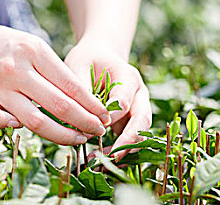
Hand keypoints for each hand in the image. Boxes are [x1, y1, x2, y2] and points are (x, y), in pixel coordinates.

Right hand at [0, 21, 109, 144]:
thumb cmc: (8, 46)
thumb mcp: (34, 46)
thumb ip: (55, 71)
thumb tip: (84, 101)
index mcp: (34, 51)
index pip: (71, 84)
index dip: (91, 103)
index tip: (105, 115)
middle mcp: (17, 70)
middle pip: (58, 104)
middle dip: (84, 122)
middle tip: (99, 131)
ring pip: (35, 120)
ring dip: (61, 134)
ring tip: (80, 139)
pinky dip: (13, 129)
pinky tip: (27, 131)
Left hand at [64, 39, 151, 160]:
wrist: (100, 56)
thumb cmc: (87, 60)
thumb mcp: (79, 64)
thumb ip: (80, 87)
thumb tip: (78, 116)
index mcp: (128, 77)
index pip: (124, 101)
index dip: (112, 116)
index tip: (97, 127)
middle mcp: (139, 94)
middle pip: (142, 120)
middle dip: (128, 140)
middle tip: (111, 157)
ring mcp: (138, 108)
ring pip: (140, 133)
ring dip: (124, 149)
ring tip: (102, 163)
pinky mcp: (131, 120)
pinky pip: (130, 138)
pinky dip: (119, 151)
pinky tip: (101, 161)